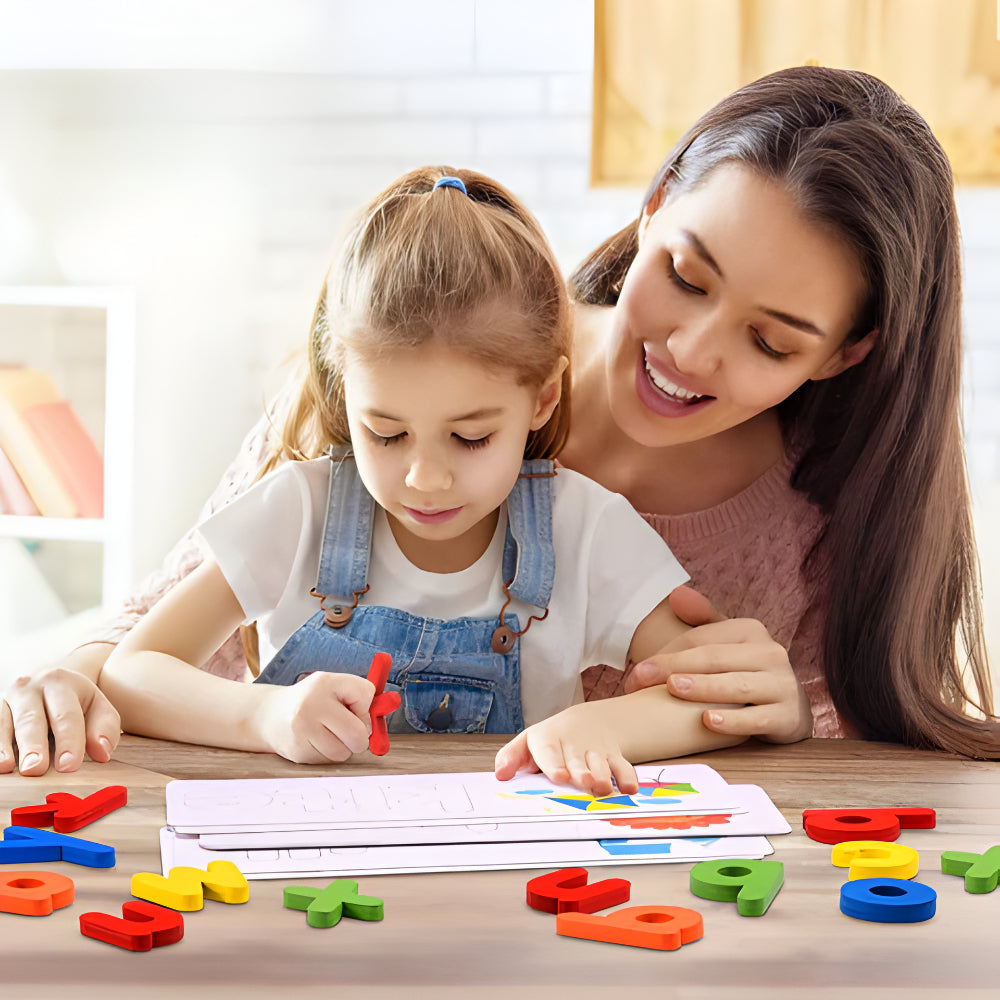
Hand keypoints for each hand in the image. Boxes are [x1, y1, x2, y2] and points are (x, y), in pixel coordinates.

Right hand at [1, 669, 120, 775]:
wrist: (48, 681)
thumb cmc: (76, 703)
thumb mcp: (97, 707)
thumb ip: (104, 729)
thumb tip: (102, 753)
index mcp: (61, 683)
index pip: (67, 715)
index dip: (69, 741)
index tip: (69, 766)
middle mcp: (30, 687)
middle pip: (31, 719)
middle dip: (33, 744)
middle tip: (35, 769)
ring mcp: (7, 699)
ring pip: (3, 722)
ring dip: (3, 746)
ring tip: (6, 767)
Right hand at [256, 671, 374, 763]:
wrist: (271, 715)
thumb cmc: (315, 701)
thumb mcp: (335, 688)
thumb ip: (363, 697)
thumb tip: (391, 703)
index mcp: (325, 682)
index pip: (365, 694)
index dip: (365, 705)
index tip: (353, 706)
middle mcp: (311, 704)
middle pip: (358, 733)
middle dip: (360, 736)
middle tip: (348, 729)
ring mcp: (302, 729)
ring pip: (344, 751)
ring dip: (343, 746)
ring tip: (328, 733)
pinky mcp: (297, 750)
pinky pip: (329, 761)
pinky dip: (328, 754)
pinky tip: (315, 741)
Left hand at [495, 703, 638, 797]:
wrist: (585, 723)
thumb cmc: (550, 740)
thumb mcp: (527, 744)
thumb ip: (511, 757)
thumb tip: (500, 775)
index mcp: (549, 740)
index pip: (550, 751)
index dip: (554, 764)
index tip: (559, 776)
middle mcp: (574, 746)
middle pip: (578, 761)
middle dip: (582, 772)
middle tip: (585, 782)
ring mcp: (595, 751)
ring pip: (602, 764)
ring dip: (604, 776)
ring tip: (603, 788)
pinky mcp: (613, 757)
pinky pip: (623, 766)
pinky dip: (628, 778)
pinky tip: (629, 790)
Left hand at [625, 585, 811, 743]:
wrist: (788, 708)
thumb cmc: (745, 672)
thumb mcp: (727, 644)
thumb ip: (702, 620)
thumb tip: (676, 595)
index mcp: (750, 630)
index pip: (700, 639)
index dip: (666, 654)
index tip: (636, 672)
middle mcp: (771, 653)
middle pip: (714, 659)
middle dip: (673, 668)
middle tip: (639, 681)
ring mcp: (782, 685)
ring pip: (736, 686)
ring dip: (703, 688)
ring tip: (673, 689)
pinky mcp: (787, 717)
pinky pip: (757, 719)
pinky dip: (732, 721)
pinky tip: (707, 721)